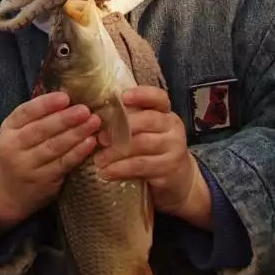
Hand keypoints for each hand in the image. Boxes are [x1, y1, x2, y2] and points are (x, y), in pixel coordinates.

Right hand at [0, 92, 101, 234]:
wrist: (11, 189)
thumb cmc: (24, 150)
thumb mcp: (21, 131)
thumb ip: (40, 116)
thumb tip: (72, 95)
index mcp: (9, 127)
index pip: (25, 112)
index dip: (45, 104)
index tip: (65, 97)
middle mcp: (13, 147)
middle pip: (41, 130)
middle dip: (65, 119)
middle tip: (85, 110)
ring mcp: (27, 166)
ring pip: (53, 147)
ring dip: (76, 134)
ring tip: (93, 122)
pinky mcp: (42, 181)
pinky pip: (62, 164)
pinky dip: (78, 152)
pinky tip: (90, 142)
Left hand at [95, 86, 210, 226]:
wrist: (178, 179)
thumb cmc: (153, 150)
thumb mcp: (146, 132)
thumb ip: (130, 122)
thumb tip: (96, 118)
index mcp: (166, 113)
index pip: (158, 98)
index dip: (141, 95)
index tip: (122, 97)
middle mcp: (173, 127)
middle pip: (148, 120)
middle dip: (121, 126)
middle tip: (100, 137)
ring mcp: (174, 148)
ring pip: (142, 144)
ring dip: (116, 151)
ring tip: (98, 159)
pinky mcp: (169, 168)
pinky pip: (141, 165)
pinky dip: (121, 169)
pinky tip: (107, 172)